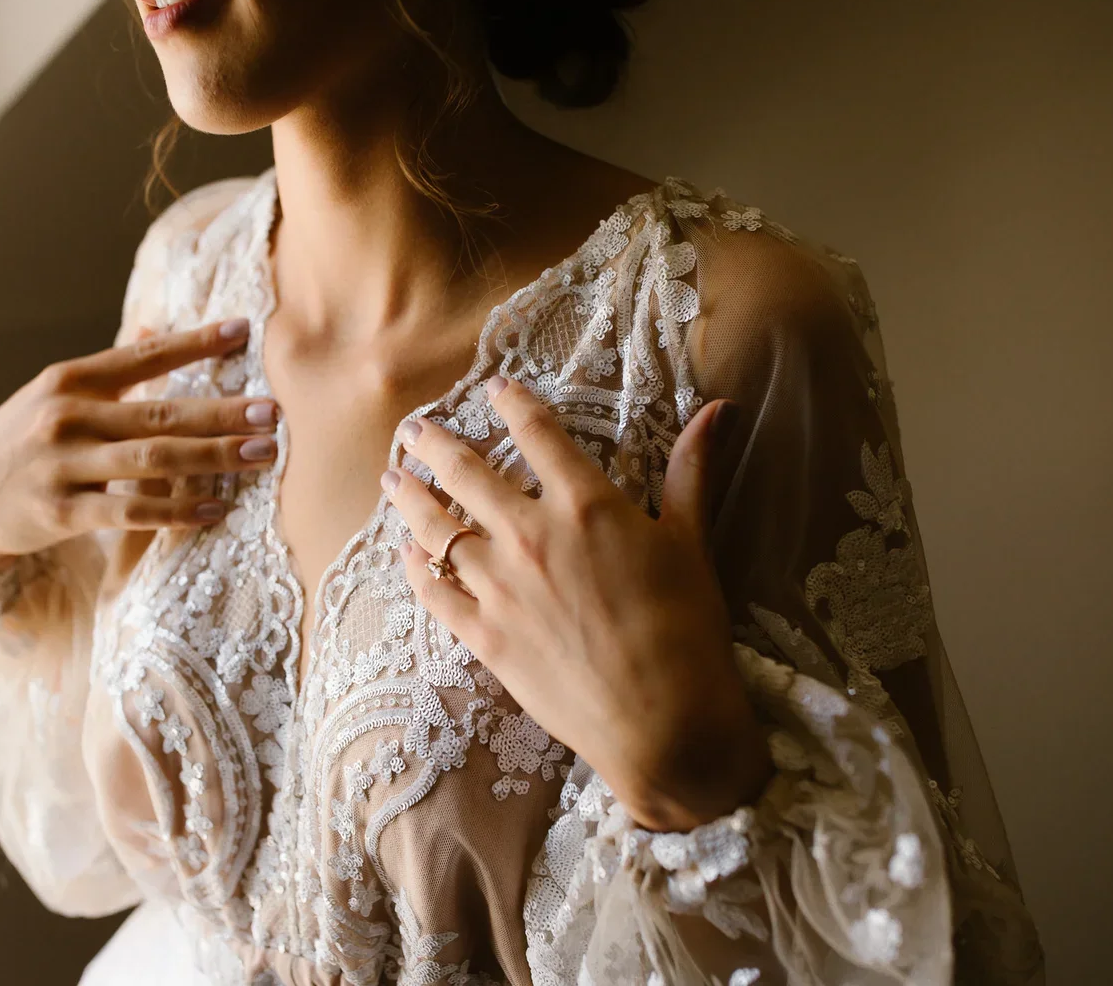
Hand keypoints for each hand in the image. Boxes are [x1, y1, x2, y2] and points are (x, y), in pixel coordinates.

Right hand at [0, 319, 278, 576]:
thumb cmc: (21, 441)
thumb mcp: (54, 394)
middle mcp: (66, 416)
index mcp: (71, 379)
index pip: (144, 355)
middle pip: (160, 412)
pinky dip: (175, 512)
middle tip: (273, 412)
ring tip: (262, 456)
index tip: (246, 330)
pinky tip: (215, 509)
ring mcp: (62, 465)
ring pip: (152, 461)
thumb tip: (156, 325)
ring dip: (213, 457)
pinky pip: (129, 513)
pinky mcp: (59, 513)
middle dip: (222, 412)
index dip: (196, 342)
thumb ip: (111, 369)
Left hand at [383, 376, 770, 831]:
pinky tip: (406, 555)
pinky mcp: (485, 637)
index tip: (494, 389)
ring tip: (393, 480)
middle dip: (434, 445)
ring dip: (411, 500)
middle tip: (412, 430)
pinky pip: (435, 594)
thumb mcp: (692, 542)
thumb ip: (693, 470)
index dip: (512, 404)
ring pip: (437, 530)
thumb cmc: (687, 630)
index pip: (538, 434)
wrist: (663, 722)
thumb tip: (719, 409)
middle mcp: (531, 536)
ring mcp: (500, 588)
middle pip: (467, 474)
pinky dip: (416, 570)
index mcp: (585, 505)